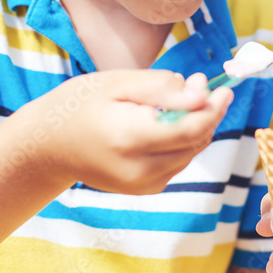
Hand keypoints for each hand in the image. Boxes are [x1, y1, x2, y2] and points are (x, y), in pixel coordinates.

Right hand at [18, 69, 232, 194]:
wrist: (47, 146)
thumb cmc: (79, 105)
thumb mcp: (117, 82)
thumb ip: (161, 87)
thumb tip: (201, 93)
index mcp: (130, 138)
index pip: (190, 128)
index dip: (214, 108)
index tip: (225, 88)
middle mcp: (139, 169)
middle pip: (195, 142)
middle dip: (207, 112)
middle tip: (198, 82)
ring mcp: (141, 184)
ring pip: (190, 153)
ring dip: (195, 126)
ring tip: (180, 98)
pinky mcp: (143, 190)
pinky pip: (177, 163)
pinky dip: (181, 142)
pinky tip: (165, 123)